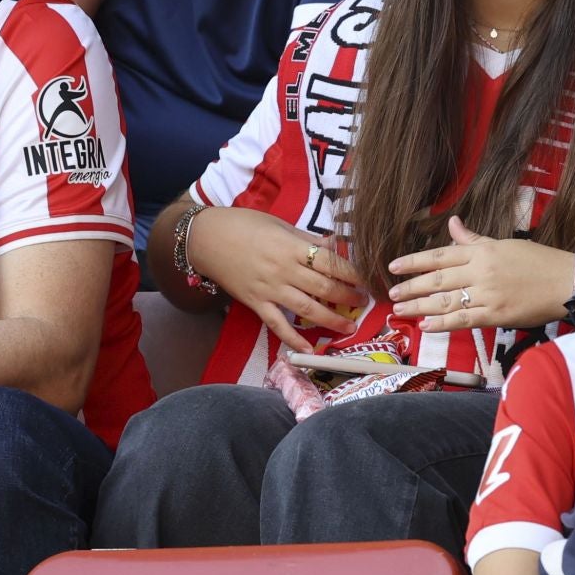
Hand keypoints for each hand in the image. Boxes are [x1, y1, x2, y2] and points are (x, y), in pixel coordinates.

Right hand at [187, 207, 363, 352]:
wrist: (206, 238)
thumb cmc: (244, 225)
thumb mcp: (280, 225)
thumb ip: (307, 240)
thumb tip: (333, 247)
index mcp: (292, 247)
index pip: (331, 262)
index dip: (352, 272)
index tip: (368, 278)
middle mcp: (284, 270)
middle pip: (324, 288)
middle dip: (348, 297)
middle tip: (364, 302)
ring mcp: (270, 289)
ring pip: (307, 309)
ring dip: (331, 319)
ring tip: (349, 327)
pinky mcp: (256, 303)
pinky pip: (277, 325)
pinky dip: (293, 339)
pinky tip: (308, 349)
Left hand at [388, 217, 574, 333]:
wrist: (566, 282)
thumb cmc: (538, 261)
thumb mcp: (504, 243)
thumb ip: (474, 238)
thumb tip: (453, 223)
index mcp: (482, 251)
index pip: (440, 256)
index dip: (414, 262)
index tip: (394, 267)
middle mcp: (480, 271)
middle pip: (437, 280)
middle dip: (411, 286)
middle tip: (391, 293)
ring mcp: (487, 294)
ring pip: (445, 301)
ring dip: (419, 306)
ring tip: (400, 311)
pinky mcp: (495, 315)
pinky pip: (463, 319)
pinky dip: (442, 323)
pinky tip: (426, 325)